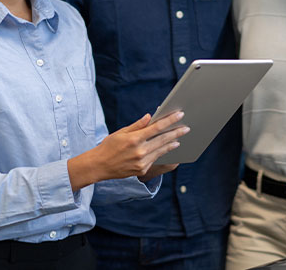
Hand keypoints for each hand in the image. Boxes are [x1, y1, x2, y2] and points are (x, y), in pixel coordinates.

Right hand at [67, 112, 188, 189]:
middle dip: (176, 133)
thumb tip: (150, 117)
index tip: (180, 114)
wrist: (99, 166)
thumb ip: (137, 125)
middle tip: (186, 128)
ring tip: (180, 138)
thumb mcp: (121, 132)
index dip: (170, 120)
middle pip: (163, 139)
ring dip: (172, 144)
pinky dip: (162, 153)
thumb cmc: (109, 146)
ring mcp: (142, 162)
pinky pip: (155, 159)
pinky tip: (168, 148)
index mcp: (134, 139)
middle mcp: (140, 151)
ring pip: (161, 150)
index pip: (157, 127)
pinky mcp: (142, 170)